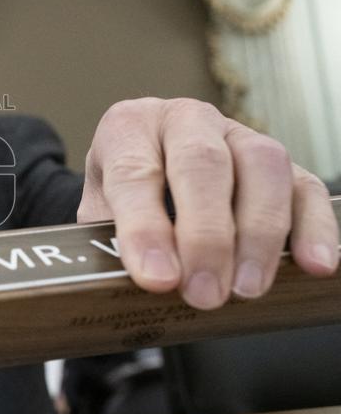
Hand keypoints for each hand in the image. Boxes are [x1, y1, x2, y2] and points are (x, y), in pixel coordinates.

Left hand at [79, 98, 337, 309]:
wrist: (146, 174)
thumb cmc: (120, 200)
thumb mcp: (98, 215)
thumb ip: (111, 242)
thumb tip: (145, 282)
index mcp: (128, 128)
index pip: (134, 172)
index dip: (145, 228)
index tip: (156, 278)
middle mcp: (185, 119)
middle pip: (202, 163)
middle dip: (206, 236)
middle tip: (204, 293)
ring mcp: (237, 134)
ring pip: (261, 166)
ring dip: (259, 234)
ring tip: (246, 289)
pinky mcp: (281, 162)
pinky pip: (306, 187)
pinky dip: (314, 227)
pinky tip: (314, 266)